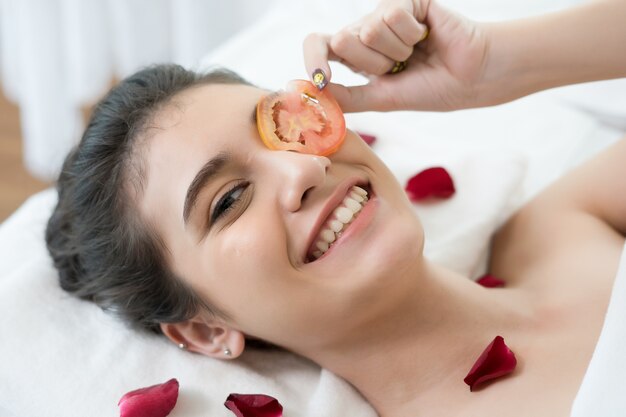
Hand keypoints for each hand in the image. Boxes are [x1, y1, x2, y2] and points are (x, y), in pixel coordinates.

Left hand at [303, 0, 489, 111]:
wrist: (469, 77)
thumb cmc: (429, 88)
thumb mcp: (381, 99)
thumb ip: (347, 97)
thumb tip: (312, 92)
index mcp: (355, 56)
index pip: (318, 45)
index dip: (314, 59)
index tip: (321, 79)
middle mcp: (365, 31)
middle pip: (342, 40)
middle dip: (373, 64)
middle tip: (399, 67)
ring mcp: (383, 14)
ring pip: (368, 30)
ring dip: (397, 51)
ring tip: (416, 52)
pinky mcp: (404, 0)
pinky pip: (391, 15)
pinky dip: (411, 34)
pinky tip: (426, 35)